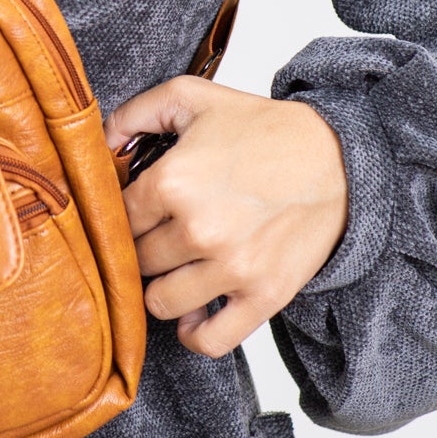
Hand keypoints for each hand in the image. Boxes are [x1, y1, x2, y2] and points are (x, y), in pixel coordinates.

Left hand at [105, 74, 348, 357]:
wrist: (338, 161)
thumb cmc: (266, 130)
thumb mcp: (193, 97)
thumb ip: (134, 113)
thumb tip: (98, 145)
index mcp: (173, 181)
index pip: (115, 218)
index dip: (122, 215)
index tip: (139, 211)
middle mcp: (198, 229)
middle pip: (135, 260)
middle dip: (142, 247)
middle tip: (162, 234)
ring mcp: (231, 267)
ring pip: (159, 302)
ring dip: (164, 286)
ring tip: (179, 266)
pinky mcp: (263, 296)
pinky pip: (208, 340)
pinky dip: (194, 332)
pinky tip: (196, 309)